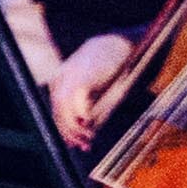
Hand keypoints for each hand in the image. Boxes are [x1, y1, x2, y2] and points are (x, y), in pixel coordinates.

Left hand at [49, 29, 137, 146]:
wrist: (129, 42)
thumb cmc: (118, 65)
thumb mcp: (102, 87)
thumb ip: (93, 104)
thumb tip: (88, 128)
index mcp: (63, 77)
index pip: (57, 108)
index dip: (65, 128)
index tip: (75, 144)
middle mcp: (63, 76)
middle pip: (58, 109)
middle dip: (69, 131)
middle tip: (83, 145)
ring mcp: (71, 74)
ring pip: (63, 107)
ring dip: (75, 126)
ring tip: (88, 138)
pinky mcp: (84, 75)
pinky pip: (76, 99)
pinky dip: (80, 113)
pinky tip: (88, 123)